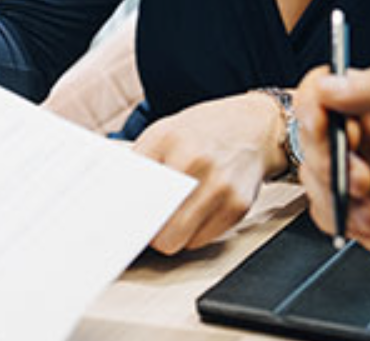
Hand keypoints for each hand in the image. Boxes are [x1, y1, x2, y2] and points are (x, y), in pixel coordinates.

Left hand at [133, 91, 287, 253]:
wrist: (255, 128)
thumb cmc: (205, 132)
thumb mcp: (164, 132)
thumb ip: (139, 163)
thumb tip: (113, 200)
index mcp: (168, 140)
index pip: (132, 190)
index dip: (122, 211)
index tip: (117, 221)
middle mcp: (195, 162)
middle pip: (155, 226)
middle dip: (147, 231)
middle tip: (146, 223)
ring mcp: (220, 187)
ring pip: (177, 241)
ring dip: (170, 235)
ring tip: (173, 215)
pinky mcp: (238, 206)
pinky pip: (201, 241)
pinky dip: (194, 233)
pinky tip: (198, 212)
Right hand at [294, 67, 369, 324]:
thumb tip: (332, 82)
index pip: (328, 87)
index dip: (316, 105)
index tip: (322, 125)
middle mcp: (369, 139)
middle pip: (311, 133)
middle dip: (329, 157)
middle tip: (361, 174)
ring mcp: (360, 177)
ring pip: (312, 174)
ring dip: (338, 191)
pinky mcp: (355, 213)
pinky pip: (320, 209)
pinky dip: (341, 217)